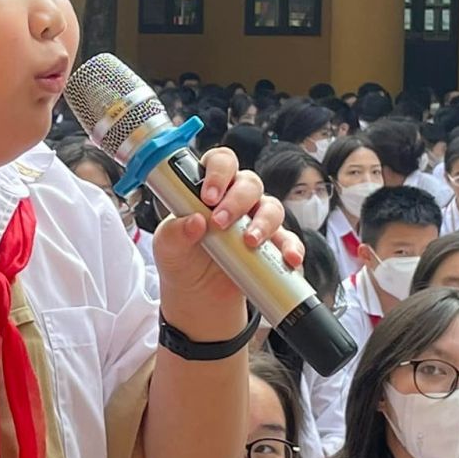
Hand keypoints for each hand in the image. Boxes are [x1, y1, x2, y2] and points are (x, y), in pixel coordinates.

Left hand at [153, 147, 302, 334]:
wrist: (196, 295)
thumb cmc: (180, 258)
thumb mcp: (167, 246)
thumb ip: (176, 232)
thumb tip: (194, 222)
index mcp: (209, 188)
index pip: (221, 162)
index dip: (218, 172)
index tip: (208, 197)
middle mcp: (236, 199)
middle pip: (250, 183)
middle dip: (237, 201)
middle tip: (220, 223)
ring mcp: (256, 221)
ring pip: (272, 207)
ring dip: (264, 222)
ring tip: (249, 242)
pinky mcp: (271, 246)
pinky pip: (288, 241)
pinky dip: (291, 248)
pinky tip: (288, 258)